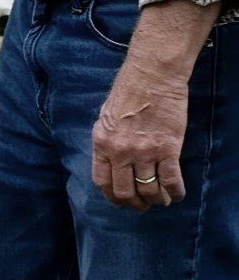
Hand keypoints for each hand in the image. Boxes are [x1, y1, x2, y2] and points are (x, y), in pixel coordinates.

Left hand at [91, 61, 188, 212]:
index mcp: (102, 143)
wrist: (151, 75)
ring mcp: (144, 152)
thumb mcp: (106, 117)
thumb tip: (112, 162)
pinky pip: (171, 181)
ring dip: (157, 200)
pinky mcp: (167, 149)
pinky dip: (175, 193)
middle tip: (144, 204)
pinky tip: (177, 194)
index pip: (102, 182)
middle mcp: (120, 152)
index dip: (113, 197)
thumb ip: (107, 141)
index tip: (123, 200)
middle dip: (135, 204)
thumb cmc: (129, 91)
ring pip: (149, 191)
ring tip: (162, 199)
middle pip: (125, 192)